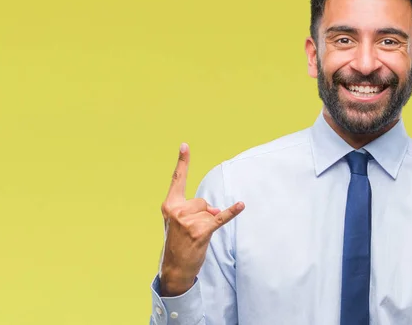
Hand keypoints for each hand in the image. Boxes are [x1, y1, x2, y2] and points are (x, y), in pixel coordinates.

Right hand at [159, 143, 244, 296]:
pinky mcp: (201, 231)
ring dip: (208, 223)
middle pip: (202, 201)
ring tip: (196, 237)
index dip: (182, 162)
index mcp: (169, 205)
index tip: (185, 145)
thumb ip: (195, 209)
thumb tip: (215, 209)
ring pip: (210, 211)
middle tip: (192, 231)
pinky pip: (220, 218)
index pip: (177, 180)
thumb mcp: (180, 221)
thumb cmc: (178, 241)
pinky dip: (232, 212)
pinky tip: (241, 205)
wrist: (175, 267)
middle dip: (203, 214)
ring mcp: (188, 222)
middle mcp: (177, 211)